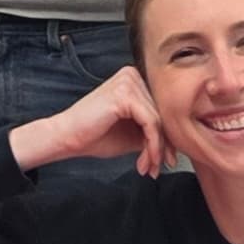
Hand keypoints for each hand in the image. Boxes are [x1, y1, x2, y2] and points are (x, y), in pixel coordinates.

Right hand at [7, 65, 164, 176]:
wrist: (66, 138)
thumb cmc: (94, 135)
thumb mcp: (132, 133)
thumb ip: (152, 131)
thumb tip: (177, 144)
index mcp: (134, 79)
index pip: (160, 109)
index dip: (165, 138)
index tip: (162, 161)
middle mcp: (133, 75)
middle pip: (161, 115)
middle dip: (161, 146)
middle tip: (156, 168)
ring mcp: (129, 82)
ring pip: (158, 121)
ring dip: (156, 150)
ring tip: (148, 168)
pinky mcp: (125, 95)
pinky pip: (151, 124)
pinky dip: (152, 146)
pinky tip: (144, 161)